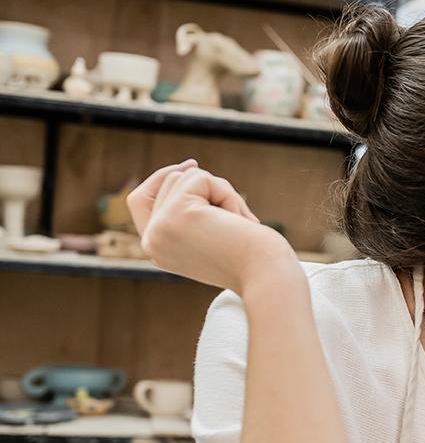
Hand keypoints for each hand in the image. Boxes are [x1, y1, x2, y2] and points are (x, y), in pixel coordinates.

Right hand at [126, 159, 293, 293]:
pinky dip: (226, 193)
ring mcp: (159, 228)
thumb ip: (192, 212)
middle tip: (235, 215)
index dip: (160, 179)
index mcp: (157, 249)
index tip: (191, 166)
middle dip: (208, 188)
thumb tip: (189, 171)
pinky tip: (238, 220)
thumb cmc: (252, 257)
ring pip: (183, 176)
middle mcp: (151, 241)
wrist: (267, 275)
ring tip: (238, 222)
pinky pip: (200, 178)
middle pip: (168, 182)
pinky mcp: (177, 215)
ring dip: (221, 191)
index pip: (140, 201)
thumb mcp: (213, 234)